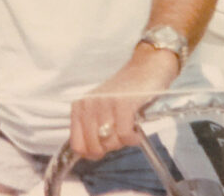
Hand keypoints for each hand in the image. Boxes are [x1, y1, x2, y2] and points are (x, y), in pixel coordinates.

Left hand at [69, 44, 179, 159]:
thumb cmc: (124, 93)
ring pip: (110, 143)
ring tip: (129, 128)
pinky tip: (136, 131)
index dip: (91, 153)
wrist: (146, 68)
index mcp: (79, 107)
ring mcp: (105, 103)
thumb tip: (88, 155)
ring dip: (123, 142)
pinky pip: (125, 136)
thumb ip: (91, 129)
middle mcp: (89, 104)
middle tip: (120, 136)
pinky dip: (133, 139)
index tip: (103, 150)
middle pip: (95, 147)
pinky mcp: (123, 104)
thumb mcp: (101, 109)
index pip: (77, 145)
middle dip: (110, 148)